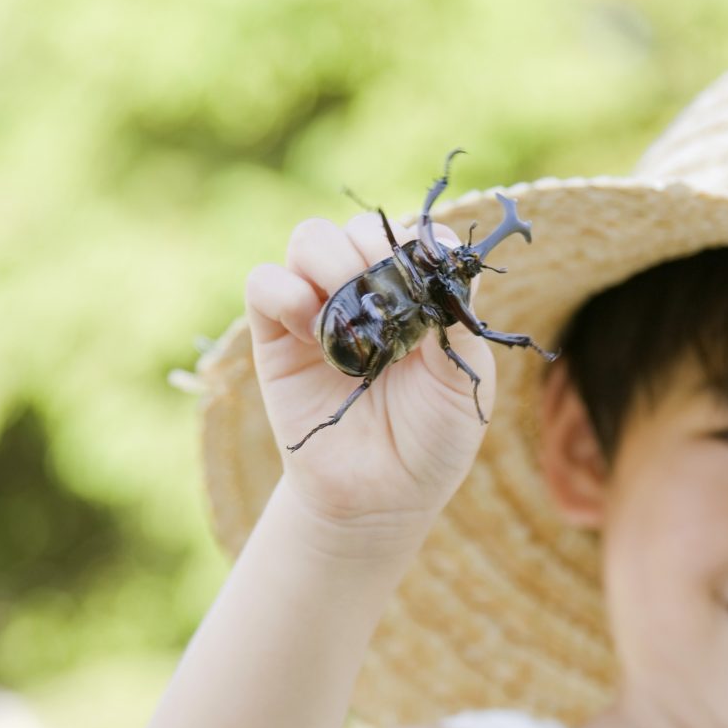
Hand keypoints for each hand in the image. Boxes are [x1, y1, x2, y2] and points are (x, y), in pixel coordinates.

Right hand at [244, 212, 496, 537]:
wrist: (379, 498)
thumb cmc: (431, 441)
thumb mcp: (463, 383)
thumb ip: (458, 322)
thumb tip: (443, 266)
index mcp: (417, 297)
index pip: (415, 238)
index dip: (419, 246)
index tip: (426, 278)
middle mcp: (368, 295)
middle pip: (358, 229)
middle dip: (372, 248)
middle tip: (381, 292)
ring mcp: (320, 310)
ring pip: (310, 239)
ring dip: (329, 260)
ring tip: (343, 308)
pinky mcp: (275, 335)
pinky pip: (264, 282)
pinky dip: (285, 290)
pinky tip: (311, 328)